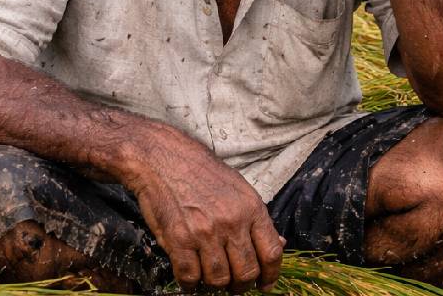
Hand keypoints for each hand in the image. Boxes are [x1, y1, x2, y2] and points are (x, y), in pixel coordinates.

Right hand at [128, 131, 283, 292]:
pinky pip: (189, 277)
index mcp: (251, 208)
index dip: (270, 276)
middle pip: (247, 272)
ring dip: (215, 285)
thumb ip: (258, 220)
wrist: (164, 158)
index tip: (264, 285)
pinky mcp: (178, 239)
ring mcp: (205, 232)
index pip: (271, 253)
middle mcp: (231, 222)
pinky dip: (190, 284)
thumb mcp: (240, 189)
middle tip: (234, 286)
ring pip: (219, 279)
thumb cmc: (202, 174)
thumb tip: (279, 244)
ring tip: (210, 278)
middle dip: (242, 286)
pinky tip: (190, 277)